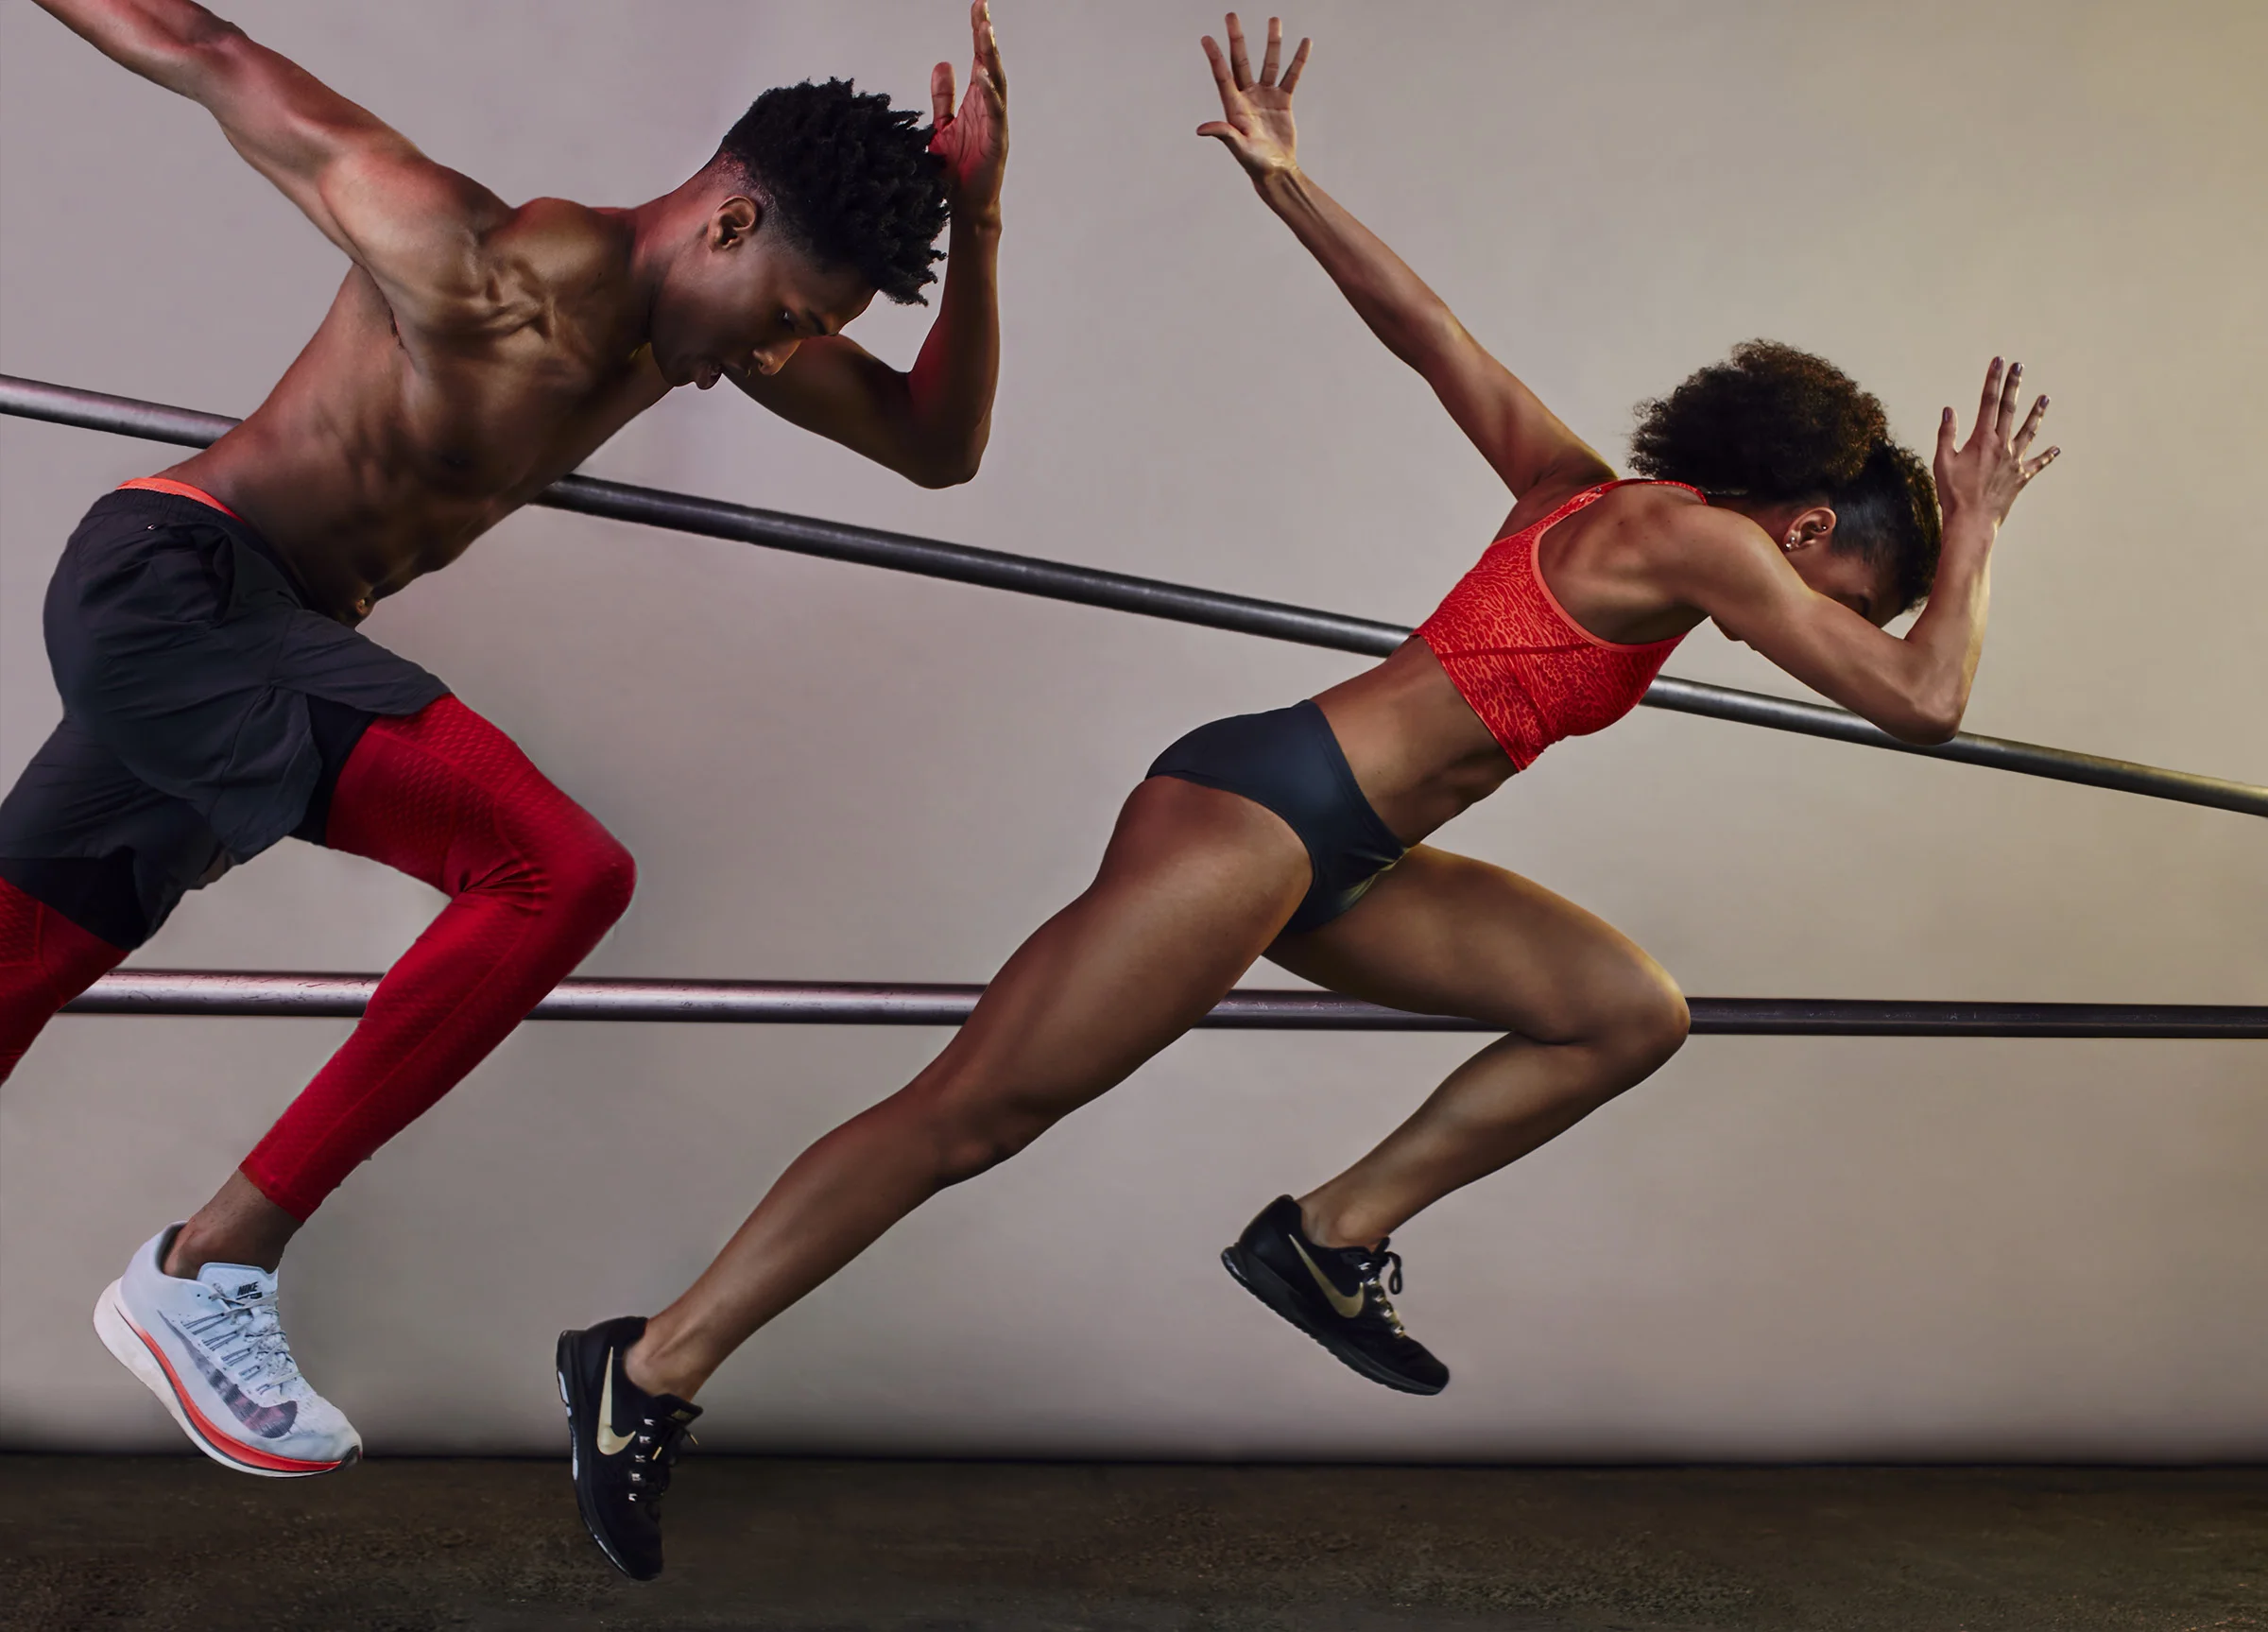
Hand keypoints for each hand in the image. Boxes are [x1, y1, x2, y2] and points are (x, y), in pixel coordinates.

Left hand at [930, 0, 1006, 225]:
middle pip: (991, 65)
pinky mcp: (997, 144)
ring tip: (984, 34)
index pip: (981, 59)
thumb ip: (943, 96)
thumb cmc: (957, 169)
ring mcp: (996, 125)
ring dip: (990, 60)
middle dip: (987, 38)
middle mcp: (989, 109)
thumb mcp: (943, 125)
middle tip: (982, 11)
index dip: (979, 33)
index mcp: (977, 102)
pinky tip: (981, 77)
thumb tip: (942, 63)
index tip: (978, 5)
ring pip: (996, 86)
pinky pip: (995, 115)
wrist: (965, 205)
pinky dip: (990, 95)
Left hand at [1198, 13, 1309, 183]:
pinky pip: (1292, 76)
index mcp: (1234, 106)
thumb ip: (1223, 134)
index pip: (1223, 76)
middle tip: (1231, 15)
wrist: (1276, 171)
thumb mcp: (1238, 148)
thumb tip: (1201, 129)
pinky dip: (1298, 60)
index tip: (1206, 37)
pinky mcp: (1283, 101)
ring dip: (1271, 42)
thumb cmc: (1254, 163)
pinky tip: (1304, 42)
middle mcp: (1247, 96)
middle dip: (1237, 38)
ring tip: (1274, 20)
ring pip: (1268, 64)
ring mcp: (1265, 97)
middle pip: (1241, 61)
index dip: (1215, 57)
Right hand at [1934, 357, 2058, 532]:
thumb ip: (1946, 435)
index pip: (1988, 402)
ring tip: (2045, 398)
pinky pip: (2037, 464)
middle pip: (2010, 409)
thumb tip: (1949, 411)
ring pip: (2029, 432)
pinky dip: (2047, 456)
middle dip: (2014, 386)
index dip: (1993, 380)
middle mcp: (2002, 446)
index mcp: (1982, 439)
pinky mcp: (2021, 477)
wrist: (1972, 521)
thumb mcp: (1942, 462)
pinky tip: (2057, 449)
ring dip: (2036, 414)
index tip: (1998, 362)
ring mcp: (2015, 461)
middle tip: (2020, 367)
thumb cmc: (1953, 493)